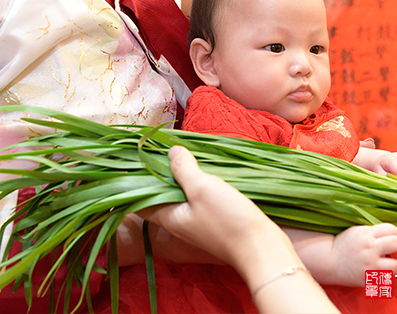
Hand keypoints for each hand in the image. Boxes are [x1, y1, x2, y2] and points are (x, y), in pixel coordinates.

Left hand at [141, 146, 285, 270]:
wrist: (261, 248)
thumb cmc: (228, 221)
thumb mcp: (202, 188)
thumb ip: (183, 169)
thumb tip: (171, 151)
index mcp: (168, 216)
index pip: (139, 199)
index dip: (135, 179)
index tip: (137, 158)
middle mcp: (178, 221)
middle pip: (161, 195)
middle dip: (160, 174)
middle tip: (163, 148)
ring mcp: (197, 222)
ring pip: (181, 195)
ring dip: (182, 177)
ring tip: (185, 154)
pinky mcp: (214, 221)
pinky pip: (199, 199)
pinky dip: (199, 184)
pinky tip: (207, 171)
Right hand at [288, 223, 396, 286]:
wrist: (329, 261)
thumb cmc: (344, 244)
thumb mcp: (357, 231)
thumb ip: (373, 232)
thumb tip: (394, 236)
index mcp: (366, 233)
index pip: (390, 229)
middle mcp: (369, 247)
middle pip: (396, 243)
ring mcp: (369, 263)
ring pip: (396, 264)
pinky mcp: (368, 277)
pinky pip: (387, 277)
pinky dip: (395, 276)